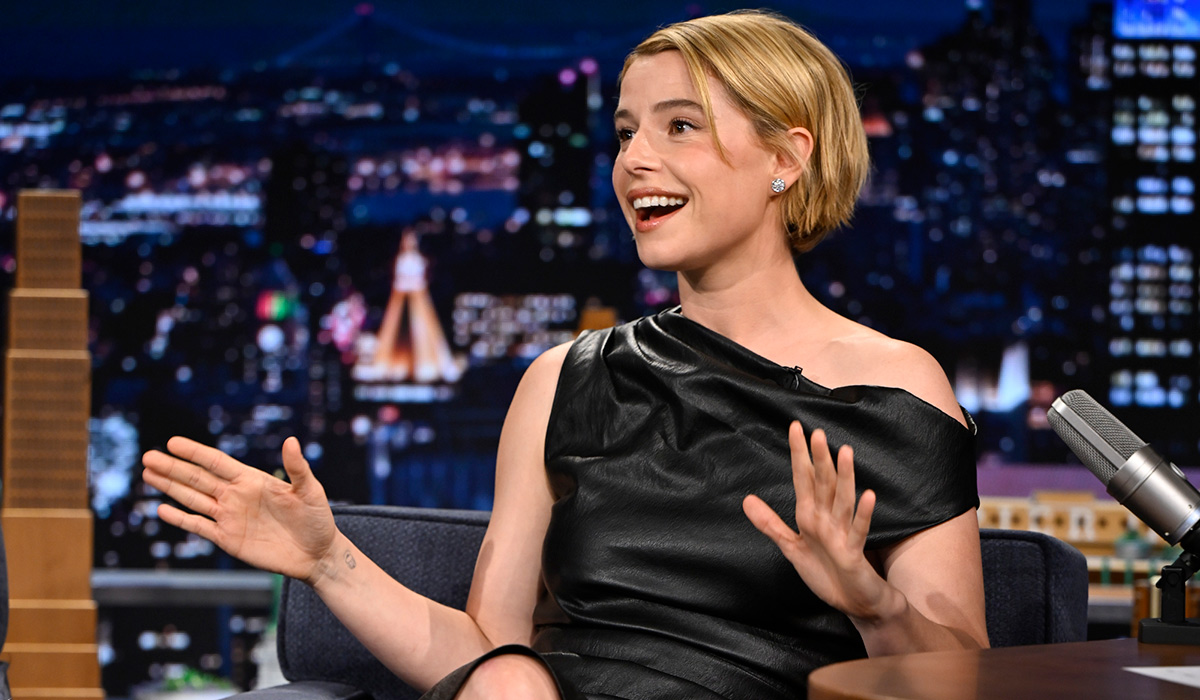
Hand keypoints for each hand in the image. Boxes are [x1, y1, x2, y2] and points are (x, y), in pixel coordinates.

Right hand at [142, 436, 337, 584]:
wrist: (317, 555)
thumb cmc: (317, 520)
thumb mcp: (310, 491)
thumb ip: (297, 468)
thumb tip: (291, 440)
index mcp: (253, 480)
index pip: (217, 462)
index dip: (195, 453)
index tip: (173, 442)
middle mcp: (236, 496)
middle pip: (198, 478)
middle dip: (173, 468)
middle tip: (148, 456)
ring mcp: (230, 517)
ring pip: (193, 499)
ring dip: (170, 487)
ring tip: (148, 474)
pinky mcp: (228, 539)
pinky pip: (199, 526)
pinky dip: (181, 519)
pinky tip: (162, 509)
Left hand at [743, 421, 900, 622]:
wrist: (857, 603)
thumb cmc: (827, 572)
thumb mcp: (792, 547)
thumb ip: (770, 524)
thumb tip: (746, 499)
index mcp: (810, 516)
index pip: (804, 479)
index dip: (799, 455)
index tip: (795, 428)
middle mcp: (827, 519)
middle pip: (824, 484)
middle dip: (819, 459)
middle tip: (816, 432)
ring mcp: (842, 534)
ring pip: (843, 501)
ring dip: (844, 477)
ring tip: (844, 452)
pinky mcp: (854, 553)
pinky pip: (859, 531)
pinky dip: (863, 515)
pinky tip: (867, 496)